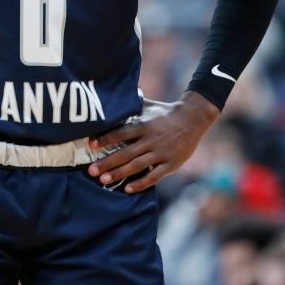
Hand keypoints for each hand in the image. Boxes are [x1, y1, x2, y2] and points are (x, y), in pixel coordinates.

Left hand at [87, 91, 219, 192]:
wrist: (193, 119)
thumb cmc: (165, 112)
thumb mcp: (148, 105)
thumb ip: (131, 104)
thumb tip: (112, 96)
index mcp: (144, 125)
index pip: (122, 132)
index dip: (106, 138)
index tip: (91, 144)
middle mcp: (151, 139)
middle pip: (126, 152)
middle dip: (107, 162)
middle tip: (91, 171)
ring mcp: (161, 152)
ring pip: (137, 165)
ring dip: (119, 174)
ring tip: (103, 180)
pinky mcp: (171, 164)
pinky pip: (154, 176)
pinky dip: (141, 183)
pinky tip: (128, 189)